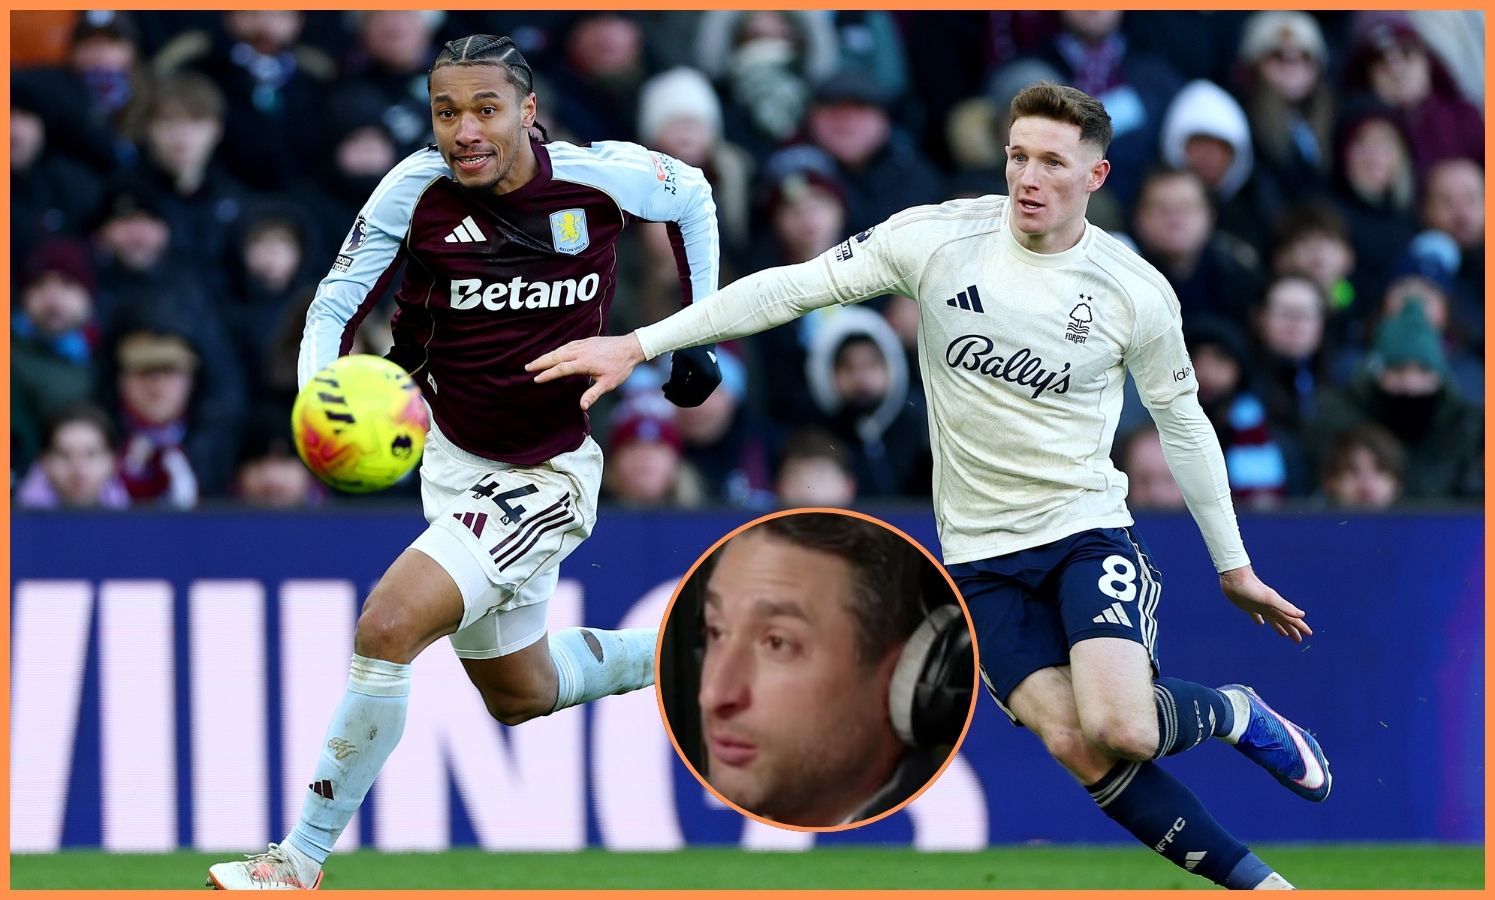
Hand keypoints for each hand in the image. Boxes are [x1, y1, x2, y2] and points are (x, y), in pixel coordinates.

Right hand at [526, 334, 645, 410]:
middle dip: (540, 362)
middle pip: (555, 356)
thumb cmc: (620, 367)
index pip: (560, 369)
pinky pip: (567, 345)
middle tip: (527, 367)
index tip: (536, 379)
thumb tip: (582, 407)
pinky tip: (554, 353)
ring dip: (546, 355)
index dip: (547, 374)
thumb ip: (593, 394)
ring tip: (535, 361)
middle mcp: (580, 352)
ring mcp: (582, 344)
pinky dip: (557, 349)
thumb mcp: (608, 383)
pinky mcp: (586, 341)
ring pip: (560, 349)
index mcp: (584, 362)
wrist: (631, 347)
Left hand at [662, 344, 720, 407]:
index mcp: (707, 376)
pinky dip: (688, 391)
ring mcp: (715, 380)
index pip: (690, 396)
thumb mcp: (678, 361)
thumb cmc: (687, 346)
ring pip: (697, 397)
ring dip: (682, 396)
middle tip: (665, 392)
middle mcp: (714, 380)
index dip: (675, 397)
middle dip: (678, 398)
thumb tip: (673, 393)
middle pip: (695, 400)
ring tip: (668, 387)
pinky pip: (700, 391)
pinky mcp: (714, 379)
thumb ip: (677, 378)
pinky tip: (676, 384)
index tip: (663, 390)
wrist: (700, 336)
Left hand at [1219, 566, 1310, 642]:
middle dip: (1292, 631)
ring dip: (1279, 627)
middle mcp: (1270, 607)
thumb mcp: (1269, 599)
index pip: (1292, 619)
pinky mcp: (1248, 606)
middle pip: (1284, 621)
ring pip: (1272, 619)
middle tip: (1298, 641)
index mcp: (1276, 607)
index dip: (1301, 627)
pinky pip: (1256, 615)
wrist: (1235, 578)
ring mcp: (1259, 606)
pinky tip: (1260, 623)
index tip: (1309, 634)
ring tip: (1284, 634)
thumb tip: (1302, 615)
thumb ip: (1285, 607)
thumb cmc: (1252, 589)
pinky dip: (1259, 620)